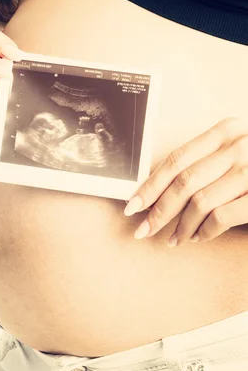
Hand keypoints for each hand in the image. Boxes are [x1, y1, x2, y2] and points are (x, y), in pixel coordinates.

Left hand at [124, 117, 247, 245]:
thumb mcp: (236, 151)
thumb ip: (205, 162)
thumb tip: (158, 192)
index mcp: (226, 131)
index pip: (176, 159)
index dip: (150, 185)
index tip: (132, 204)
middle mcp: (239, 146)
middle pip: (183, 182)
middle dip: (158, 210)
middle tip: (144, 230)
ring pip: (199, 201)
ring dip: (180, 226)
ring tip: (173, 239)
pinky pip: (221, 217)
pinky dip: (204, 231)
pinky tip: (198, 237)